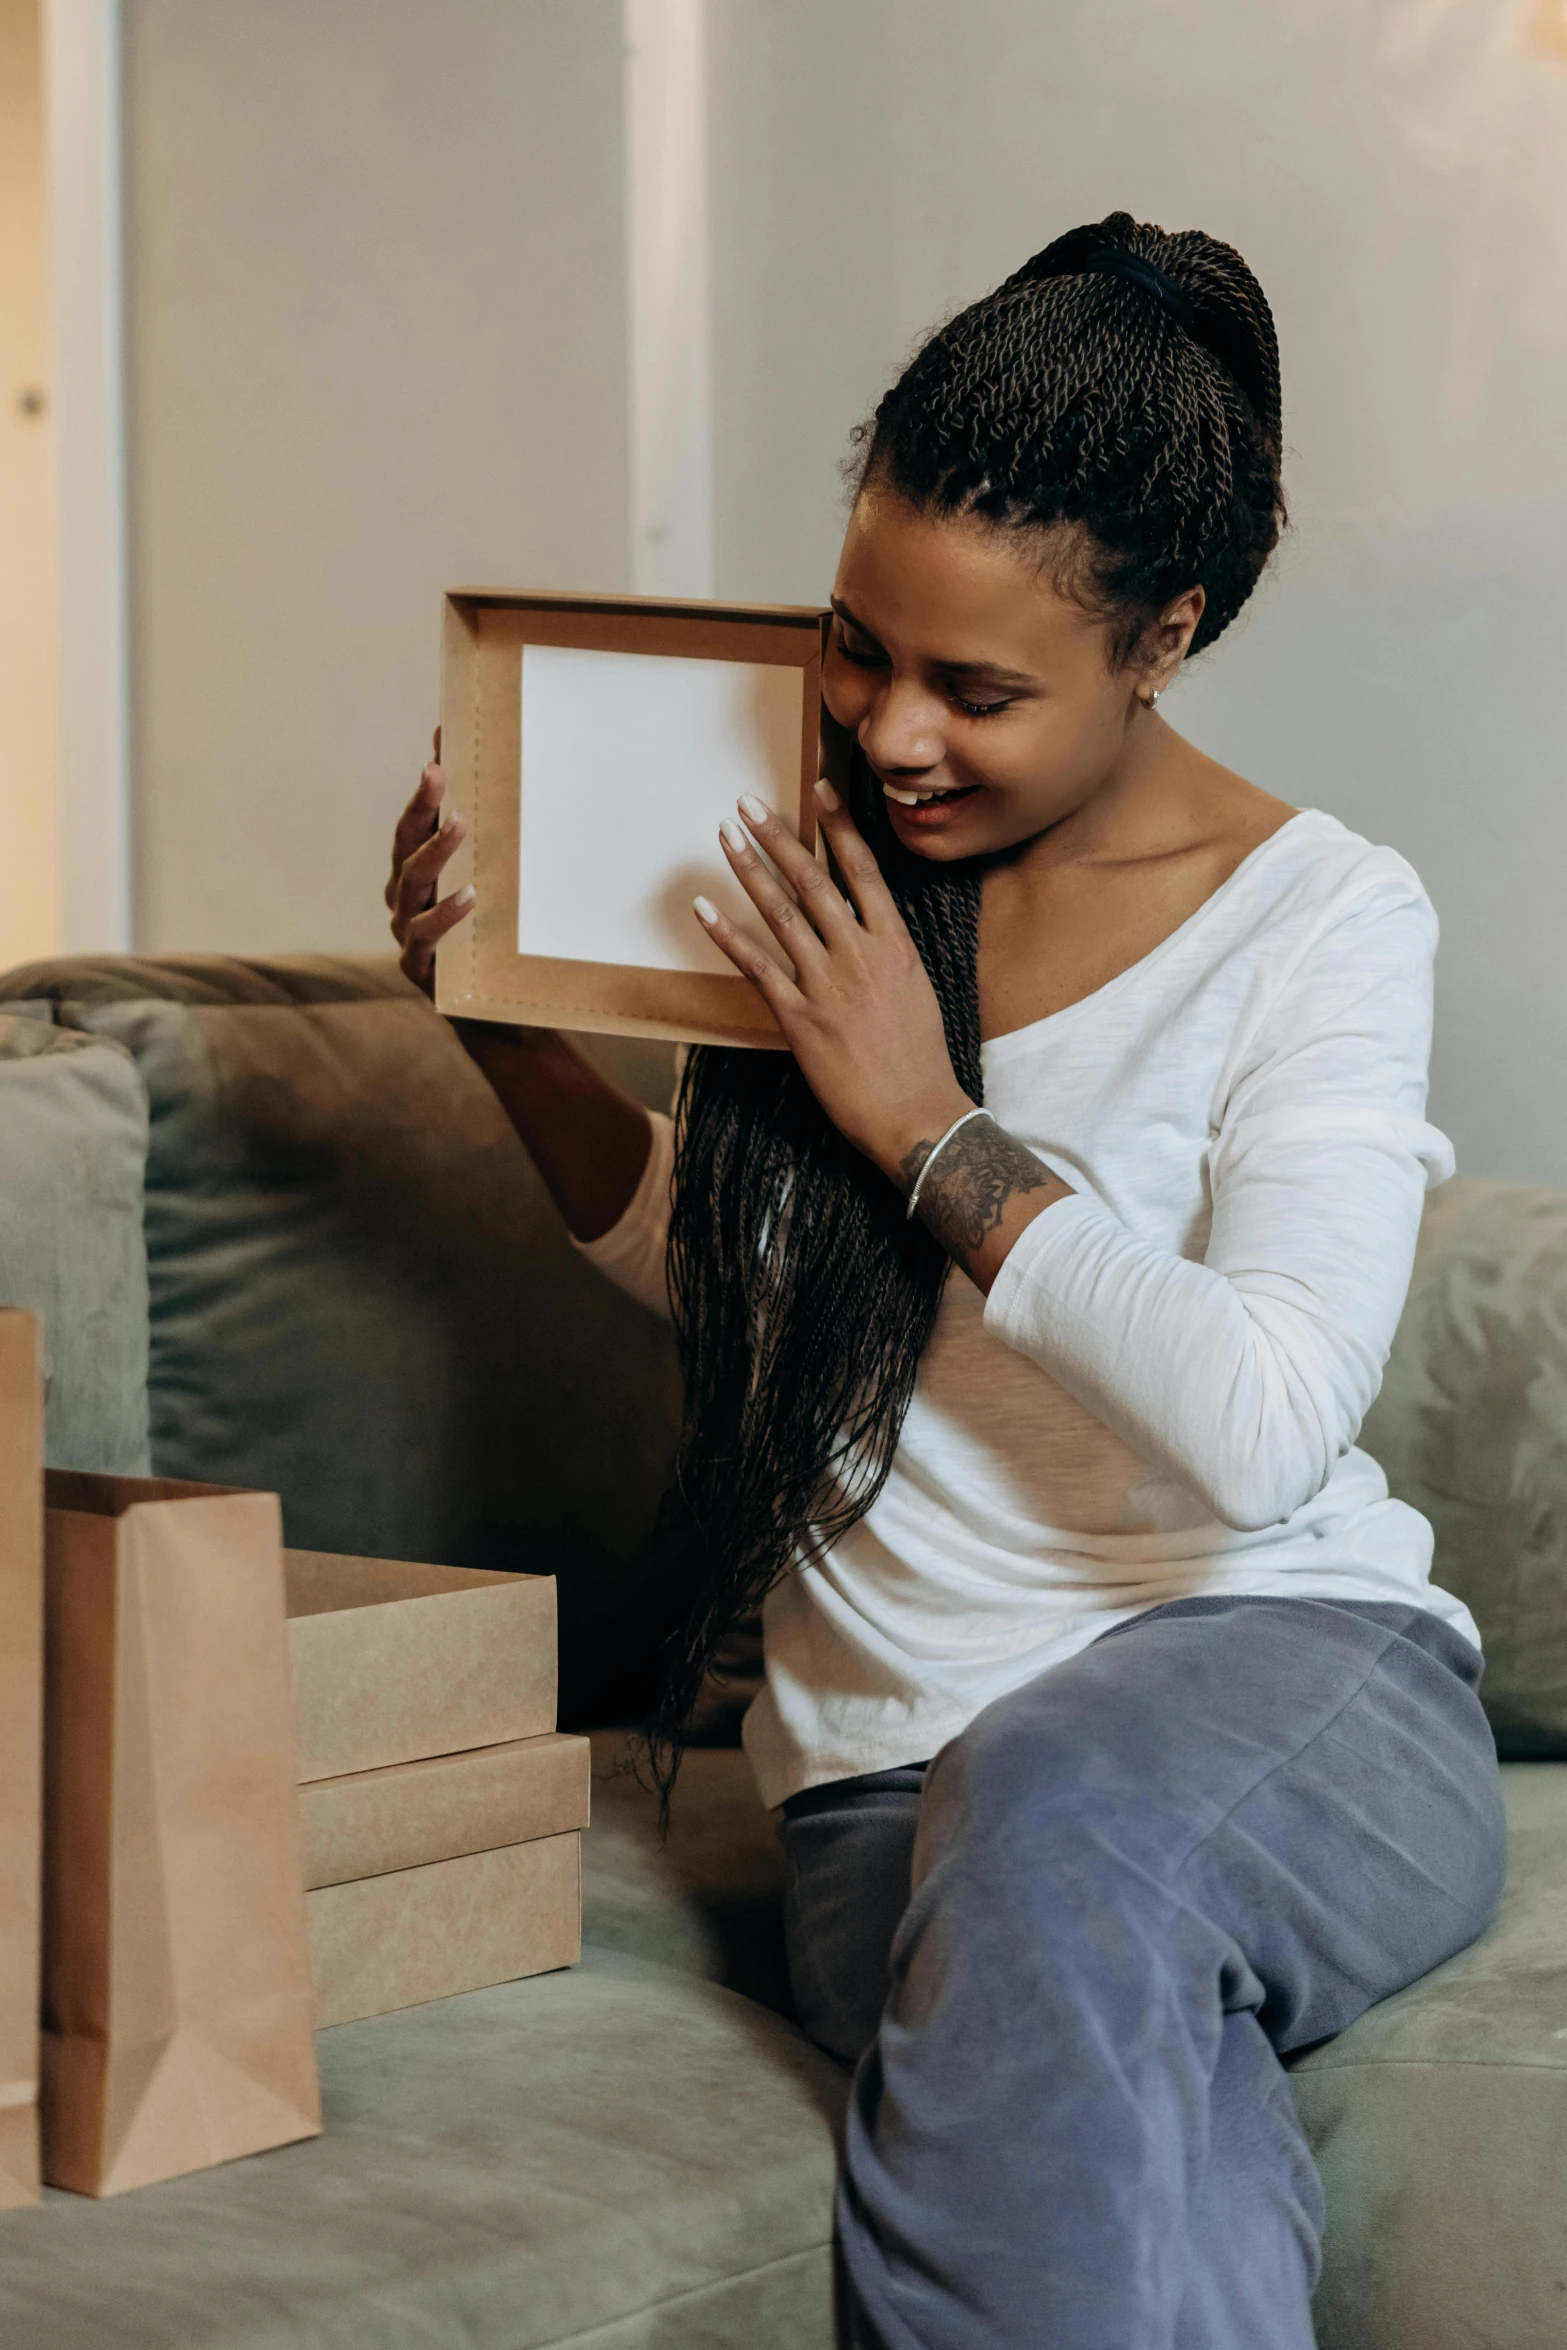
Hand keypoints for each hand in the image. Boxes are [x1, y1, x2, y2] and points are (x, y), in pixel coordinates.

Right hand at [386, 728, 473, 996]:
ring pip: (411, 882)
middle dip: (422, 805)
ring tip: (461, 826)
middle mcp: (404, 895)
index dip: (425, 787)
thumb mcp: (496, 891)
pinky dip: (445, 914)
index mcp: (415, 872)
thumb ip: (495, 850)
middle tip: (437, 773)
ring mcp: (406, 928)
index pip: (416, 821)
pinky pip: (425, 934)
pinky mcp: (417, 964)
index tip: (438, 749)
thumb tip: (517, 788)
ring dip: (435, 851)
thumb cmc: (491, 942)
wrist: (493, 1013)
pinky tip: (469, 897)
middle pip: (405, 842)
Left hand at [695, 781, 972, 1183]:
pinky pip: (756, 965)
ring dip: (749, 869)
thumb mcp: (916, 990)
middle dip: (778, 836)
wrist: (917, 1112)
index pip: (863, 869)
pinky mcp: (799, 1017)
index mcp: (894, 943)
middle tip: (747, 802)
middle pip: (813, 879)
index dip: (838, 825)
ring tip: (726, 835)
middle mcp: (860, 954)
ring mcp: (827, 984)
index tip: (817, 788)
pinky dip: (727, 934)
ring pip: (781, 912)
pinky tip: (703, 908)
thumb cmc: (921, 1059)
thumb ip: (887, 953)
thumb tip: (867, 928)